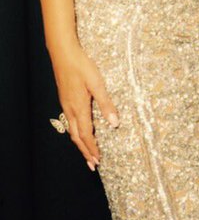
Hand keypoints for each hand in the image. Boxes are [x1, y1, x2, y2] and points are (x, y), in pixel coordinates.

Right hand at [51, 43, 118, 169]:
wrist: (63, 54)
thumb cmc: (82, 67)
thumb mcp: (97, 83)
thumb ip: (106, 103)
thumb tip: (115, 123)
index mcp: (79, 108)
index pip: (86, 135)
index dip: (92, 149)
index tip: (98, 161)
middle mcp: (70, 110)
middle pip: (77, 137)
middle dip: (85, 151)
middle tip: (93, 165)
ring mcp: (66, 105)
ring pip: (72, 130)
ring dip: (80, 143)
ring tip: (87, 152)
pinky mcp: (65, 99)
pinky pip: (70, 122)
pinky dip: (76, 132)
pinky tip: (80, 131)